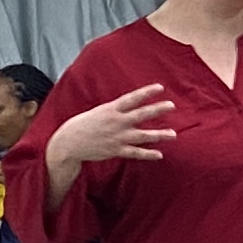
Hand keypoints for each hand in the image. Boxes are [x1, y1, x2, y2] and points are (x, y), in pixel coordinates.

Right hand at [48, 86, 176, 172]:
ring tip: (173, 134)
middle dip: (157, 110)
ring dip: (159, 135)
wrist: (69, 143)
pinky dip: (148, 154)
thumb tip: (129, 106)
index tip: (160, 87)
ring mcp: (117, 137)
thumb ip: (115, 110)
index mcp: (111, 109)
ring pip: (142, 136)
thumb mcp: (98, 111)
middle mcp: (116, 122)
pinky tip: (159, 154)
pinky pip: (135, 153)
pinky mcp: (116, 151)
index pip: (132, 98)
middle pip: (141, 114)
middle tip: (172, 105)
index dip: (146, 92)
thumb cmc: (83, 124)